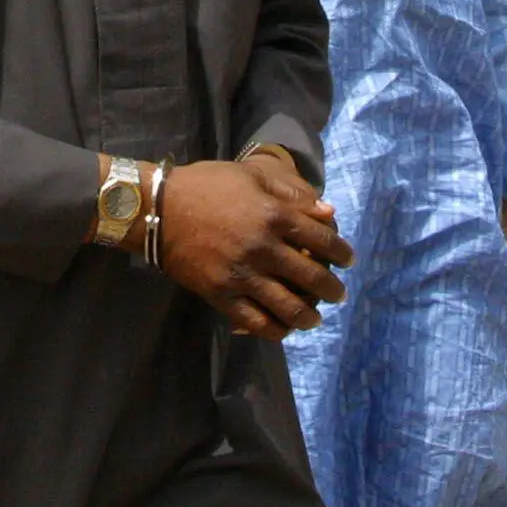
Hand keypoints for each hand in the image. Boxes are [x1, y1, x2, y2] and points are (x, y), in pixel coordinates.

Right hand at [158, 160, 354, 338]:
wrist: (158, 208)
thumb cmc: (208, 184)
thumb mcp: (253, 175)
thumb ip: (293, 194)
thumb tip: (329, 212)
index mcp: (274, 215)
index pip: (323, 240)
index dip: (342, 252)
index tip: (348, 260)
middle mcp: (264, 249)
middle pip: (312, 277)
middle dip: (332, 289)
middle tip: (338, 294)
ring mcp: (242, 275)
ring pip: (288, 306)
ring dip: (309, 316)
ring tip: (316, 318)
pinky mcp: (221, 295)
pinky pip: (255, 323)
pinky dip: (275, 330)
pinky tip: (284, 329)